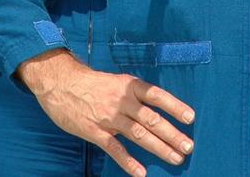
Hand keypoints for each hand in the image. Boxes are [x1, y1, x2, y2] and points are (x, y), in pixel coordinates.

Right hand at [18, 50, 194, 176]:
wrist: (59, 82)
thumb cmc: (90, 83)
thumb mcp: (115, 82)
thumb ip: (132, 95)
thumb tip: (155, 109)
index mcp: (128, 86)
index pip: (156, 95)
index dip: (174, 106)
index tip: (190, 117)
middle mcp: (122, 101)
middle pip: (152, 119)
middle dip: (172, 134)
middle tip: (189, 146)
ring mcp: (109, 117)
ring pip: (139, 134)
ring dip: (159, 147)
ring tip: (175, 158)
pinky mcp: (95, 131)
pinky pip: (114, 148)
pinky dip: (128, 161)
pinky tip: (141, 172)